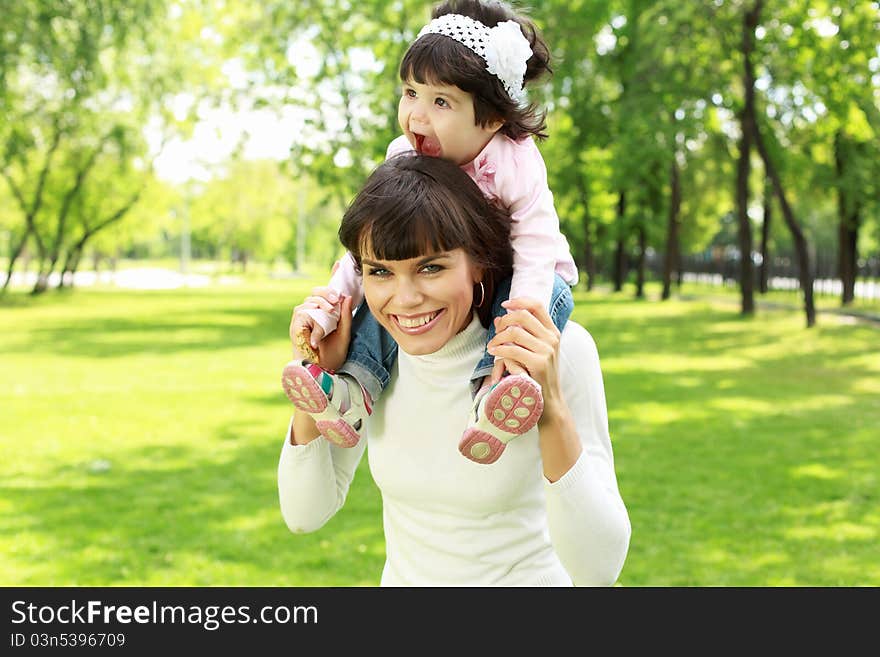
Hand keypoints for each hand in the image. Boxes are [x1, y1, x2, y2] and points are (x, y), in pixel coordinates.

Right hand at [289, 286, 351, 370]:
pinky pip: (300, 313)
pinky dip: (310, 312)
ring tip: (330, 311)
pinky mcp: (295, 329)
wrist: (323, 371)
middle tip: (335, 300)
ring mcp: (301, 322)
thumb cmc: (332, 356)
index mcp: (321, 316)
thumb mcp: (343, 334)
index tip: (340, 296)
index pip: (321, 295)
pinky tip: (318, 316)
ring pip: (307, 302)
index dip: (329, 291)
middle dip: (324, 293)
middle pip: (313, 294)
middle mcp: (310, 317)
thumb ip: (346, 316)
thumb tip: (347, 297)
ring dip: (320, 303)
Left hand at [486, 297, 563, 414]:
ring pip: (515, 332)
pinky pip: (512, 350)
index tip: (504, 305)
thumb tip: (499, 317)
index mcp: (552, 332)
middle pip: (523, 316)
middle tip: (496, 332)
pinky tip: (494, 353)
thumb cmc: (537, 375)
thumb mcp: (534, 351)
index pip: (537, 306)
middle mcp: (552, 339)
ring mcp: (547, 351)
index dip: (519, 301)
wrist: (549, 401)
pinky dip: (499, 350)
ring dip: (498, 338)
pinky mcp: (539, 364)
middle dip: (504, 321)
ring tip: (492, 346)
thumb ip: (520, 334)